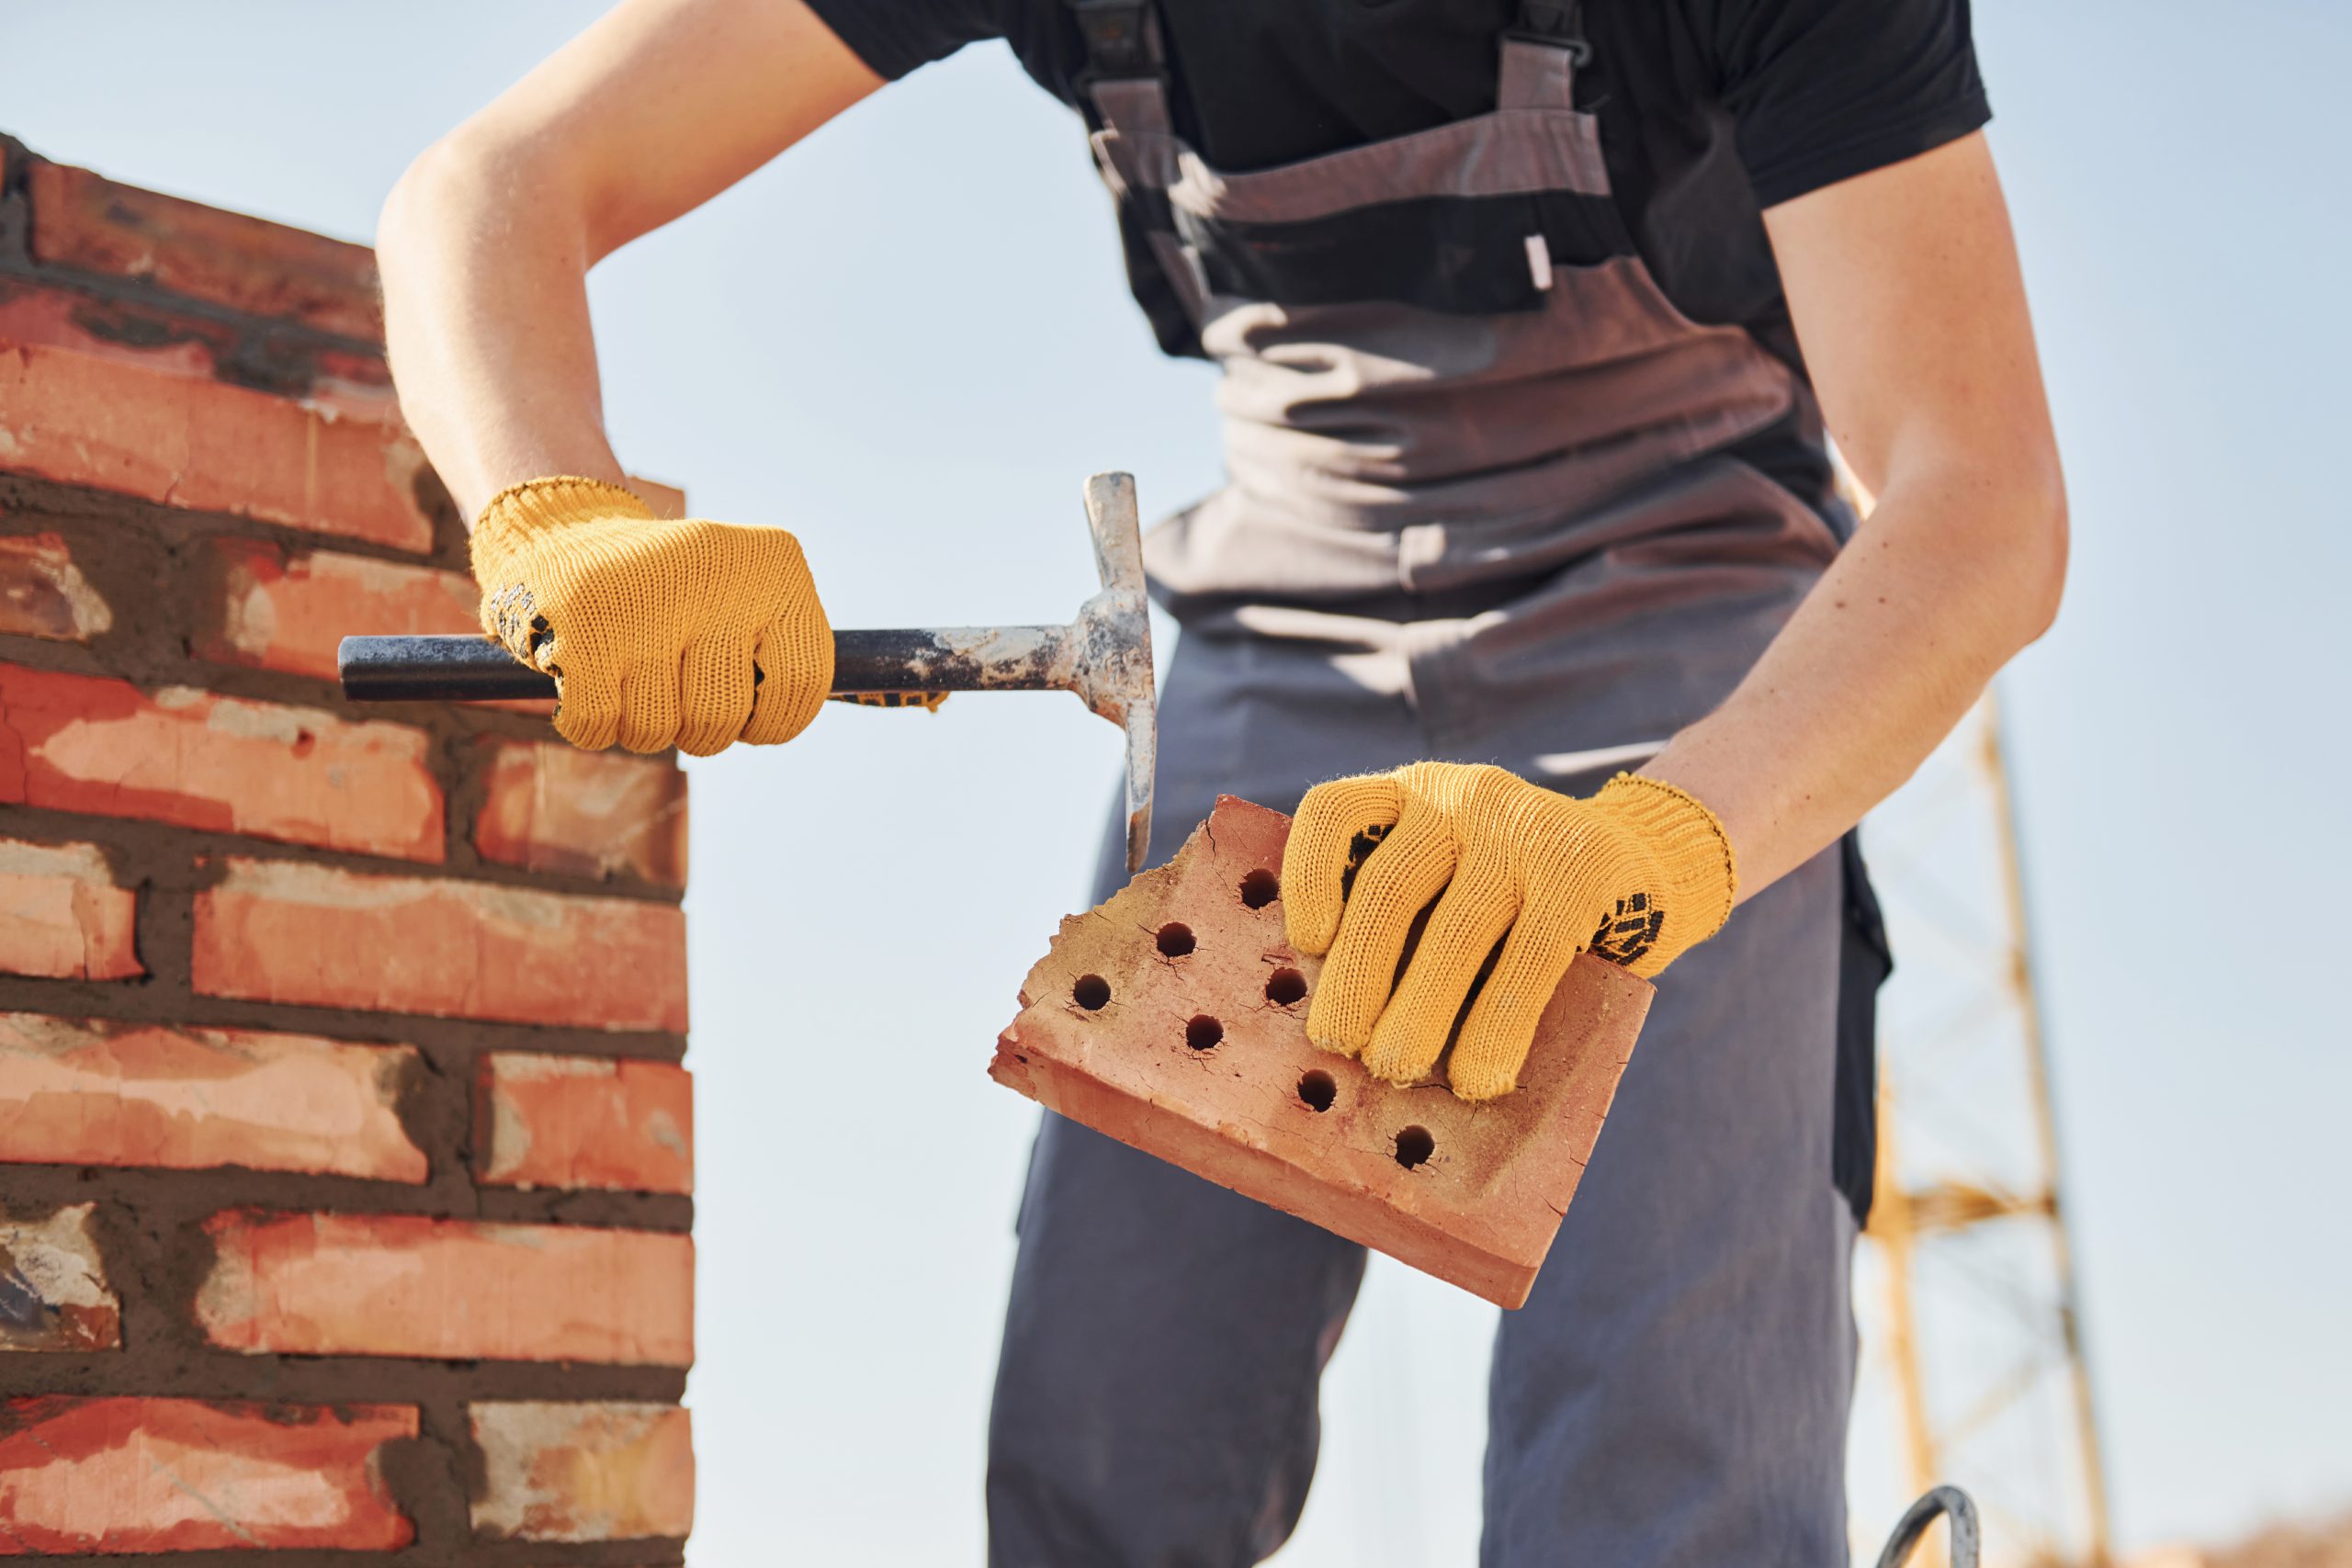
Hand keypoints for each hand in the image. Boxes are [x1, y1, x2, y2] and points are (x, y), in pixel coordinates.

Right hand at [471, 477, 832, 754]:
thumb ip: (784, 654)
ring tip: (628, 674)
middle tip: (673, 689)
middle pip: (725, 718)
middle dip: (696, 727)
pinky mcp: (581, 624)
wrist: (565, 532)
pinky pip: (599, 725)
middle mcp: (716, 571)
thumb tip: (860, 696)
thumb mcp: (746, 599)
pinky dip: (590, 722)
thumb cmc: (672, 592)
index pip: (804, 684)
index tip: (747, 712)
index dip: (771, 719)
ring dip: (639, 724)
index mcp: (775, 565)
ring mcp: (646, 597)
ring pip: (658, 729)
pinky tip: (585, 676)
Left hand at [1281, 764, 1736, 1099]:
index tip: (1307, 945)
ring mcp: (1524, 827)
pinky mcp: (1583, 869)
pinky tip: (1479, 1076)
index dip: (1307, 876)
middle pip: (1390, 887)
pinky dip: (1498, 1025)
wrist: (1647, 864)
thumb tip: (1340, 1030)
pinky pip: (1530, 956)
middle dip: (1359, 976)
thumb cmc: (1513, 903)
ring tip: (1396, 1069)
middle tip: (1337, 1046)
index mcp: (1407, 796)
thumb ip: (1399, 925)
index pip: (1334, 811)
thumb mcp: (1448, 883)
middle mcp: (1460, 797)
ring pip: (1458, 927)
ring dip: (1420, 1010)